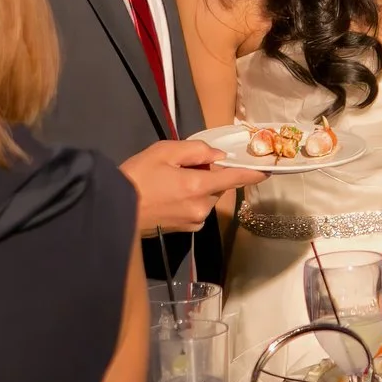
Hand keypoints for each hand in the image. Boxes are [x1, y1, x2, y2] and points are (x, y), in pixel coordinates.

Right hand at [121, 139, 265, 235]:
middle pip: (218, 187)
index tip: (267, 170)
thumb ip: (195, 150)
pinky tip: (170, 195)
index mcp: (198, 186)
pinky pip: (197, 209)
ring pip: (207, 198)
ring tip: (171, 181)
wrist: (115, 210)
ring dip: (198, 188)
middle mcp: (202, 207)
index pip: (234, 179)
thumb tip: (218, 156)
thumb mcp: (163, 151)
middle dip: (209, 175)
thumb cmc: (137, 177)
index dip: (251, 173)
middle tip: (183, 166)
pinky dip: (191, 199)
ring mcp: (194, 221)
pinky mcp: (185, 230)